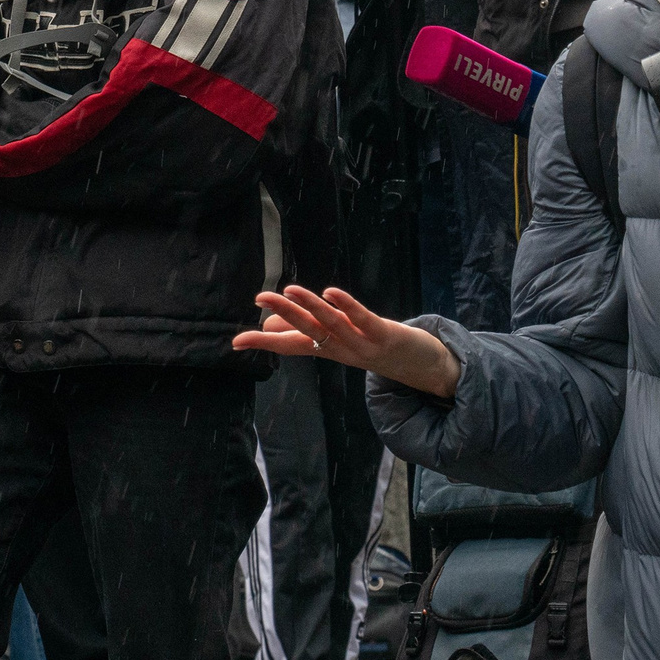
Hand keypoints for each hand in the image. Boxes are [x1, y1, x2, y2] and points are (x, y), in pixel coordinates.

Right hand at [235, 284, 462, 398]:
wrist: (423, 369)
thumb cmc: (377, 347)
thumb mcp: (341, 340)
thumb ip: (309, 331)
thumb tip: (271, 324)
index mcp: (329, 350)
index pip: (291, 346)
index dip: (264, 343)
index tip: (236, 342)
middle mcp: (342, 350)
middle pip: (307, 332)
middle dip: (283, 314)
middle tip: (259, 298)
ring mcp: (363, 344)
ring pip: (331, 325)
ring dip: (310, 308)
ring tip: (289, 290)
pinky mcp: (385, 335)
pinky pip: (363, 319)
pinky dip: (347, 306)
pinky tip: (330, 291)